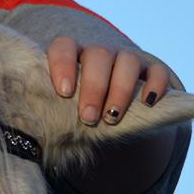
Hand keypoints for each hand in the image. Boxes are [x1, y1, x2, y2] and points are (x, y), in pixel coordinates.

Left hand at [46, 37, 172, 125]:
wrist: (106, 116)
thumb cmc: (75, 114)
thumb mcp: (62, 114)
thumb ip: (53, 117)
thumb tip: (36, 146)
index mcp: (71, 57)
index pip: (64, 46)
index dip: (63, 64)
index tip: (64, 92)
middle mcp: (99, 53)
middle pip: (99, 55)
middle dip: (94, 87)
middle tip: (88, 117)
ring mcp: (126, 59)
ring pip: (128, 61)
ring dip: (120, 90)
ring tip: (112, 118)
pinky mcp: (151, 72)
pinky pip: (157, 71)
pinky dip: (155, 84)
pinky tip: (148, 103)